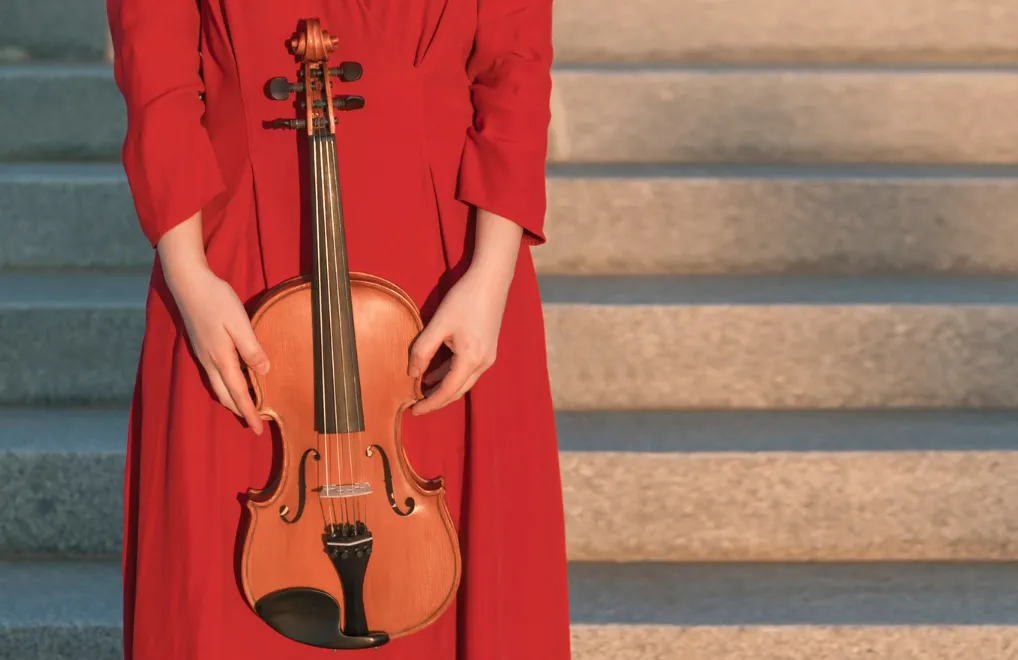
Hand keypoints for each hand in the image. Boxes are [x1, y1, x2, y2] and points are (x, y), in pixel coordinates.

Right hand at [166, 265, 269, 433]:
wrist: (188, 283)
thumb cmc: (216, 299)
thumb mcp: (239, 322)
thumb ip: (251, 348)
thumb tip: (264, 372)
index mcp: (221, 357)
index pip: (238, 393)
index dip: (249, 412)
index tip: (259, 429)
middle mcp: (210, 361)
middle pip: (226, 395)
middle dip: (241, 411)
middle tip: (257, 424)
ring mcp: (203, 354)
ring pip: (218, 387)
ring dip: (233, 400)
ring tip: (248, 407)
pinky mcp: (201, 347)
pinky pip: (215, 376)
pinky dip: (226, 386)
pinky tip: (235, 382)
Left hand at [408, 266, 511, 414]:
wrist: (491, 280)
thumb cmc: (464, 299)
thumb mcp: (438, 325)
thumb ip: (422, 350)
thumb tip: (412, 373)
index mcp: (470, 360)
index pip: (447, 392)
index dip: (429, 403)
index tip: (413, 411)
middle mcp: (483, 363)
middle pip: (457, 391)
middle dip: (437, 400)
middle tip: (417, 406)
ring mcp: (488, 356)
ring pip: (463, 381)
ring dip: (444, 388)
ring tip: (422, 391)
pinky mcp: (488, 348)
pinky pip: (468, 369)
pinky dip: (451, 374)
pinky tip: (436, 372)